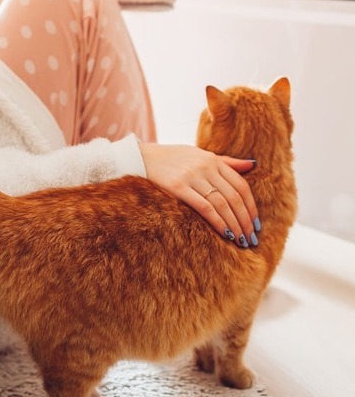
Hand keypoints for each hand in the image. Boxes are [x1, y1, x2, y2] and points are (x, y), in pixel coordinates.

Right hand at [139, 143, 259, 247]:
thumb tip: (253, 164)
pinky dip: (218, 222)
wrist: (141, 157)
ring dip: (234, 225)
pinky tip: (225, 234)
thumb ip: (226, 161)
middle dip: (245, 220)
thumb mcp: (199, 154)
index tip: (255, 224)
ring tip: (240, 241)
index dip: (251, 207)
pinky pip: (204, 207)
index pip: (241, 185)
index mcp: (213, 159)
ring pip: (222, 204)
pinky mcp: (177, 187)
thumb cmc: (171, 158)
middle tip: (251, 239)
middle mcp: (206, 167)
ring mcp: (192, 176)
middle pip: (234, 197)